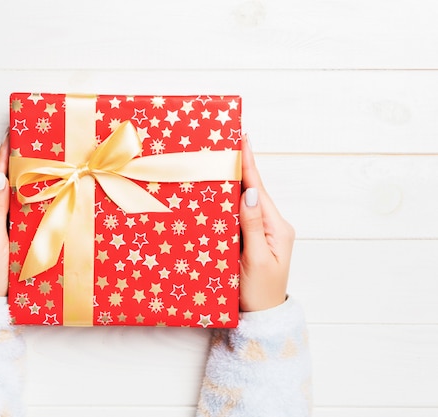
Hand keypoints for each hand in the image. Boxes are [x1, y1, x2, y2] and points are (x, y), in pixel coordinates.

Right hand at [238, 136, 294, 311]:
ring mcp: (263, 232)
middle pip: (253, 190)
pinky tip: (220, 192)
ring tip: (221, 161)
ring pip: (245, 202)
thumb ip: (253, 226)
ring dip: (234, 182)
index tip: (243, 139)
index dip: (249, 164)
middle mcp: (273, 225)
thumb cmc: (260, 293)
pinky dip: (230, 202)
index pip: (260, 189)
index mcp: (277, 227)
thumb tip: (251, 192)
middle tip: (226, 143)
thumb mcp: (255, 260)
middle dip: (240, 167)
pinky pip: (240, 215)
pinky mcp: (253, 239)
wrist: (262, 318)